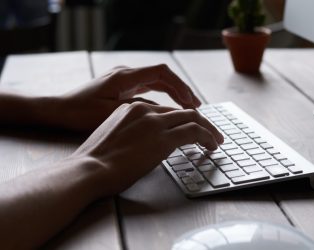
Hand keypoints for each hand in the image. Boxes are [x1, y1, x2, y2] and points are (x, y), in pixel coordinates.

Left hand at [55, 64, 200, 130]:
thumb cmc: (80, 112)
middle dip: (181, 90)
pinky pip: (148, 90)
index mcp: (125, 76)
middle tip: (196, 106)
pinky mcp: (122, 89)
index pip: (162, 73)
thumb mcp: (112, 113)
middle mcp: (126, 74)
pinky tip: (168, 111)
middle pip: (162, 77)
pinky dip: (161, 98)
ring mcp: (124, 80)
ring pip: (156, 83)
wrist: (58, 110)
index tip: (192, 101)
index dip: (180, 86)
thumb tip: (166, 114)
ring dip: (173, 94)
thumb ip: (140, 110)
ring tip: (188, 108)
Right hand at [71, 102, 223, 195]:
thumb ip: (131, 133)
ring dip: (207, 129)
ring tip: (216, 140)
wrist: (89, 169)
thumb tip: (146, 144)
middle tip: (211, 133)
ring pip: (192, 118)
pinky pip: (194, 131)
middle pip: (181, 112)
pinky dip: (207, 136)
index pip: (165, 111)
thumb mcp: (113, 138)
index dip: (180, 120)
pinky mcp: (163, 137)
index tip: (189, 129)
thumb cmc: (95, 161)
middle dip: (200, 122)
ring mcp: (154, 121)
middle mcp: (144, 109)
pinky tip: (212, 145)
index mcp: (130, 108)